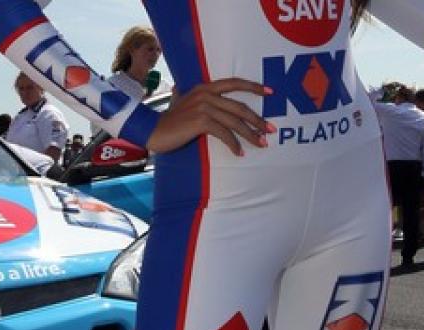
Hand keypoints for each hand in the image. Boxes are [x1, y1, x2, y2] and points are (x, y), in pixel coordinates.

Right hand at [147, 77, 275, 155]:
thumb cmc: (170, 122)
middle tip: (270, 130)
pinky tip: (239, 152)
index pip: (234, 83)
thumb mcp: (186, 104)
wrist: (153, 131)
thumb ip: (200, 100)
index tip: (271, 92)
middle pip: (239, 107)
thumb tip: (212, 105)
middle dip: (258, 120)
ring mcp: (204, 107)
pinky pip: (224, 133)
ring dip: (250, 134)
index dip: (254, 87)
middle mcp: (206, 94)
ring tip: (261, 143)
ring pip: (235, 121)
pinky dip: (234, 144)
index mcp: (205, 87)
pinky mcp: (201, 121)